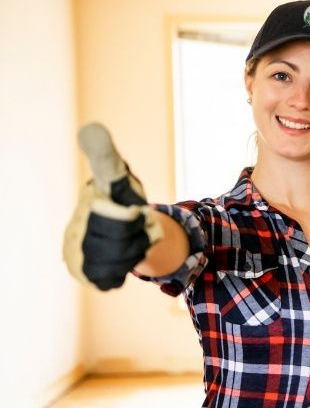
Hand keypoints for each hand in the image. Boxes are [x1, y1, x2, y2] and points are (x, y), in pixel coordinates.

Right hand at [63, 123, 162, 289]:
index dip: (134, 217)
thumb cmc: (116, 196)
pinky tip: (123, 256)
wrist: (112, 227)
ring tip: (133, 238)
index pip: (120, 220)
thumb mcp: (116, 176)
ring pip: (123, 264)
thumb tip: (91, 128)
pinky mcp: (86, 278)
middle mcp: (72, 237)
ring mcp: (76, 260)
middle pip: (123, 246)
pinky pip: (115, 279)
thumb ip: (106, 156)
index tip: (136, 210)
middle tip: (140, 225)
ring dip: (136, 251)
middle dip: (139, 235)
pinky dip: (126, 269)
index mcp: (82, 210)